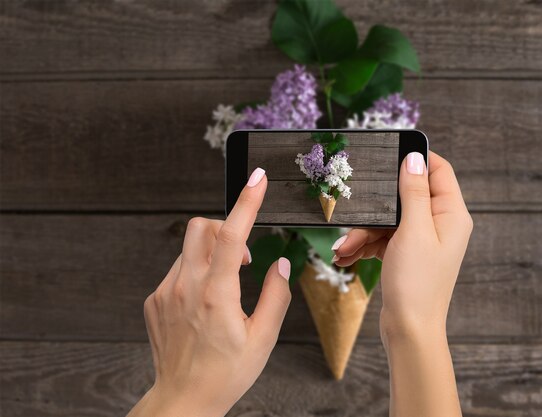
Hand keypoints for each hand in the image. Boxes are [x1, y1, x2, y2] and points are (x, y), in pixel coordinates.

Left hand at [128, 168, 291, 416]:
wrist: (183, 399)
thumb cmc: (226, 372)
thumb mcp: (263, 338)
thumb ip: (276, 296)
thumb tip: (279, 264)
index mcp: (216, 296)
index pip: (233, 235)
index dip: (247, 201)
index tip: (257, 178)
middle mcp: (185, 287)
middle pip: (201, 227)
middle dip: (225, 228)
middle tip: (243, 258)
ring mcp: (165, 292)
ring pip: (189, 248)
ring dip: (212, 254)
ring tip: (224, 288)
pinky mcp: (154, 299)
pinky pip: (177, 269)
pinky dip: (195, 272)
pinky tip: (204, 303)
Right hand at [331, 151, 470, 416]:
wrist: (409, 330)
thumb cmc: (417, 284)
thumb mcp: (412, 230)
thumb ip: (413, 191)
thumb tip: (414, 158)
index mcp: (451, 214)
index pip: (439, 171)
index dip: (417, 158)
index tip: (389, 152)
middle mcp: (440, 224)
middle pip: (406, 196)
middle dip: (376, 207)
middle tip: (355, 212)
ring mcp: (423, 240)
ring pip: (389, 219)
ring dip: (364, 230)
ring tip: (344, 247)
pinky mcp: (406, 254)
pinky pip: (383, 238)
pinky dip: (365, 244)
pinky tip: (346, 254)